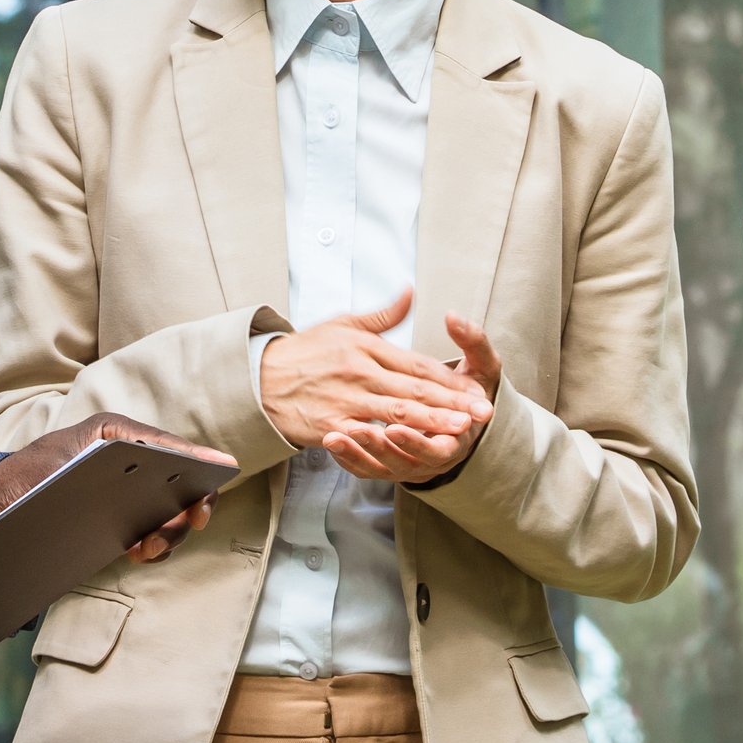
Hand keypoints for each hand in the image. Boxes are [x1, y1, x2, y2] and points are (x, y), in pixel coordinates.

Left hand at [0, 414, 233, 562]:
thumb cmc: (20, 479)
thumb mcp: (53, 474)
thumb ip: (91, 478)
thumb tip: (134, 496)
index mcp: (114, 434)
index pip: (169, 446)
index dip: (198, 463)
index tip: (216, 479)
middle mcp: (128, 458)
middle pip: (178, 481)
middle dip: (185, 508)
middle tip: (180, 528)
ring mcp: (127, 487)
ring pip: (169, 509)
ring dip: (169, 531)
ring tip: (148, 548)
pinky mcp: (120, 514)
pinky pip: (151, 528)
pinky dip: (153, 542)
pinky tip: (139, 552)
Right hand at [258, 289, 490, 474]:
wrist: (260, 378)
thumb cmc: (305, 352)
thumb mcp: (343, 324)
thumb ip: (383, 316)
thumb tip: (410, 292)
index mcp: (366, 346)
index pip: (417, 363)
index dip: (449, 378)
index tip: (476, 389)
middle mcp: (360, 371)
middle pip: (414, 388)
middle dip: (452, 403)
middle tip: (482, 413)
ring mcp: (346, 398)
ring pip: (397, 412)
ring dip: (432, 422)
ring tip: (460, 431)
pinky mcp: (332, 424)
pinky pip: (367, 435)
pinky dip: (391, 442)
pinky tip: (414, 449)